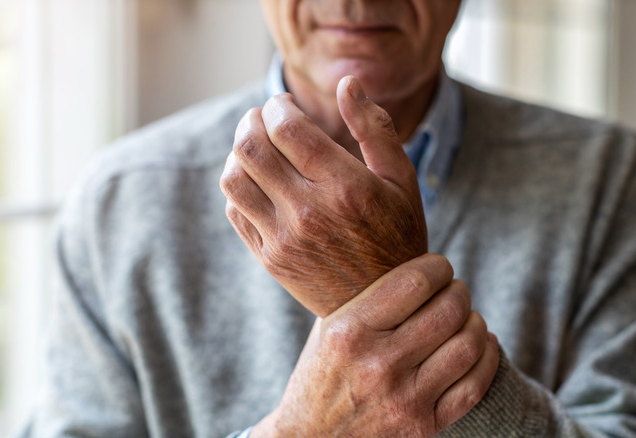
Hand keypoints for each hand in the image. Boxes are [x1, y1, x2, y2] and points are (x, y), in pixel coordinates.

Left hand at [219, 76, 426, 316]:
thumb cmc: (398, 234)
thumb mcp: (401, 180)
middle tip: (263, 117)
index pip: (288, 128)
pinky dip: (238, 186)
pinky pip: (235, 210)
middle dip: (251, 121)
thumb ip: (375, 128)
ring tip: (257, 147)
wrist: (383, 307)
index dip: (278, 106)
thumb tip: (348, 83)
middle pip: (252, 148)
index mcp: (346, 188)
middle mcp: (310, 213)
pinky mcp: (270, 258)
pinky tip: (258, 180)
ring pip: (234, 178)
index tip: (283, 104)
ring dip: (239, 152)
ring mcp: (285, 239)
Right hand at [251, 254, 499, 437]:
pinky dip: (487, 357)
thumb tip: (411, 260)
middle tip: (454, 291)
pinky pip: (475, 385)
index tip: (438, 267)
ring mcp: (404, 399)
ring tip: (465, 317)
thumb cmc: (321, 375)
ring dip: (475, 322)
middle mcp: (379, 365)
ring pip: (468, 344)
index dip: (437, 267)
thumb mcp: (327, 329)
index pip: (414, 282)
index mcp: (350, 332)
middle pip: (448, 310)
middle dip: (459, 292)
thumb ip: (365, 297)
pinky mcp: (424, 426)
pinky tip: (481, 344)